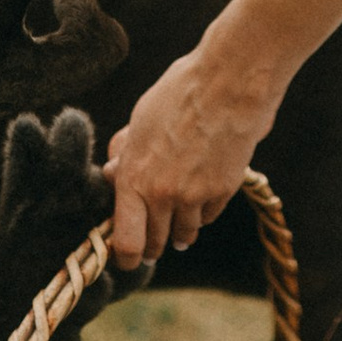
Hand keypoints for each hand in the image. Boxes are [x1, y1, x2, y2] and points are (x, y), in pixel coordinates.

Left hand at [107, 36, 279, 265]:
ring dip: (179, 232)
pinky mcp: (223, 192)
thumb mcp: (140, 120)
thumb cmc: (179, 94)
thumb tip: (113, 174)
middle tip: (153, 242)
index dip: (125, 257)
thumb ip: (126, 152)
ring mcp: (195, 196)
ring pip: (184, 235)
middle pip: (155, 245)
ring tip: (179, 224)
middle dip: (152, 246)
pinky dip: (203, 211)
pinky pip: (208, 216)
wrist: (228, 83)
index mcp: (134, 178)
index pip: (125, 242)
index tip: (127, 256)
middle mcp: (162, 194)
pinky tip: (202, 195)